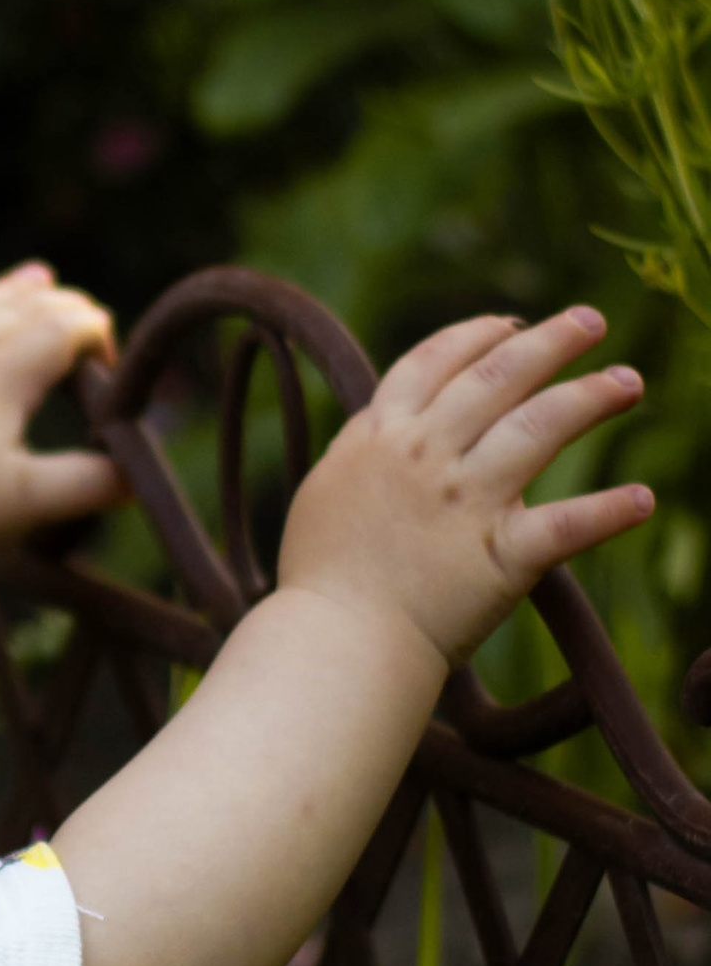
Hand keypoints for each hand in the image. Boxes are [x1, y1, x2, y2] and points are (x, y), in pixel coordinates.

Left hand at [0, 262, 122, 558]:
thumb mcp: (19, 500)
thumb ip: (83, 483)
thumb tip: (137, 474)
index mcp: (10, 360)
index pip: (75, 323)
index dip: (102, 345)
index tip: (107, 386)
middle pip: (40, 300)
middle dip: (71, 318)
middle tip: (85, 357)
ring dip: (27, 298)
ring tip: (44, 285)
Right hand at [279, 305, 650, 673]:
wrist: (335, 643)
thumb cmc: (322, 577)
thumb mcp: (326, 489)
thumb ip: (362, 446)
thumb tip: (384, 415)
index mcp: (381, 436)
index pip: (437, 361)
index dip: (479, 335)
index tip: (512, 324)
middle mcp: (426, 456)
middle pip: (498, 377)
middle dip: (550, 342)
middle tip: (590, 322)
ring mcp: (466, 503)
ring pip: (540, 427)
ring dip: (590, 397)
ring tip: (628, 382)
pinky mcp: (502, 557)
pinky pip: (566, 525)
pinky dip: (608, 512)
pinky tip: (642, 499)